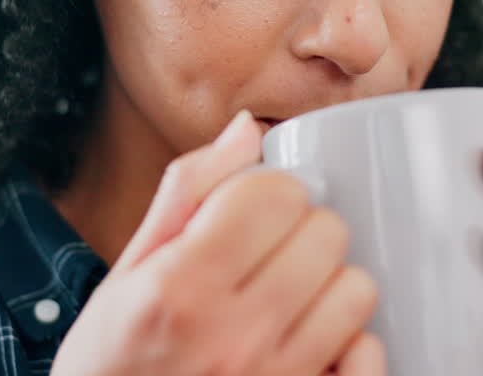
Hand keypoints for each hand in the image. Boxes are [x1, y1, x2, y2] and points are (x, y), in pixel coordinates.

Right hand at [52, 111, 384, 375]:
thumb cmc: (114, 358)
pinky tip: (313, 344)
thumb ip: (188, 193)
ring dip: (328, 286)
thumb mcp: (129, 271)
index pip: (278, 194)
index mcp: (179, 288)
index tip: (250, 214)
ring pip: (356, 289)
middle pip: (326, 232)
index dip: (268, 192)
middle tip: (269, 256)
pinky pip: (368, 354)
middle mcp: (232, 337)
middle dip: (300, 232)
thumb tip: (248, 129)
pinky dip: (348, 345)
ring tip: (290, 300)